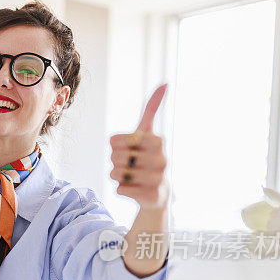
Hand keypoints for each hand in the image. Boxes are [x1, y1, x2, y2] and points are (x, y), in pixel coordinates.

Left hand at [109, 83, 169, 210]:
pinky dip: (122, 190)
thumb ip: (152, 109)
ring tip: (132, 177)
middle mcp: (162, 158)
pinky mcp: (152, 196)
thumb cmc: (147, 157)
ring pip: (115, 174)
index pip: (114, 140)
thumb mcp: (148, 133)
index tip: (130, 149)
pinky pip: (120, 190)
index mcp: (158, 140)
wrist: (158, 192)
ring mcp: (159, 178)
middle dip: (115, 162)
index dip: (115, 146)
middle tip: (130, 165)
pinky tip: (135, 189)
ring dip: (117, 176)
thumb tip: (165, 82)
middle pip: (114, 157)